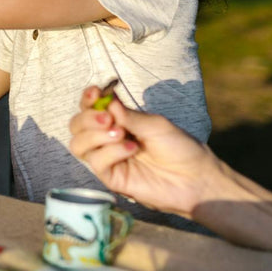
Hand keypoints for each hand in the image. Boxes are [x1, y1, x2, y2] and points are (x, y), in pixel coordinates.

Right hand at [68, 86, 217, 218]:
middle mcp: (107, 139)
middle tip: (108, 118)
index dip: (88, 98)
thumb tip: (107, 101)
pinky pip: (96, 162)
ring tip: (120, 133)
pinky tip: (131, 149)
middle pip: (76, 125)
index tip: (96, 92)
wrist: (195, 177)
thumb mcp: (154, 124)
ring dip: (95, 135)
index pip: (90, 108)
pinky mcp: (111, 178)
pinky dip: (110, 152)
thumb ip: (128, 115)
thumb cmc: (179, 147)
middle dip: (87, 117)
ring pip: (78, 144)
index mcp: (117, 121)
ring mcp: (108, 159)